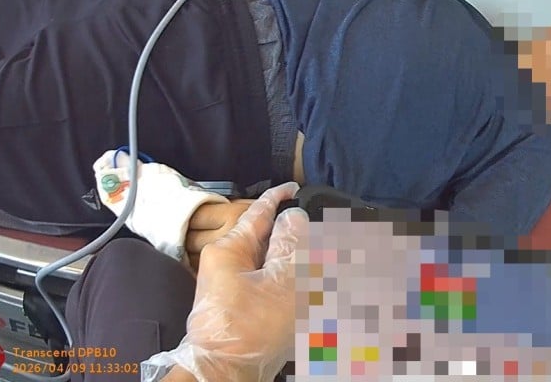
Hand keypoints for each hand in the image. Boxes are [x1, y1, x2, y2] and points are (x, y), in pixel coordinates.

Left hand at [141, 182, 307, 381]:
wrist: (224, 379)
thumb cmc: (249, 331)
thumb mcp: (281, 284)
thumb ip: (293, 246)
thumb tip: (296, 217)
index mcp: (229, 250)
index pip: (258, 212)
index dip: (278, 198)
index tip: (294, 187)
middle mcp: (225, 265)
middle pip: (266, 240)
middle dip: (296, 238)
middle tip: (327, 237)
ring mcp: (230, 289)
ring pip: (270, 265)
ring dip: (296, 265)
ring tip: (325, 267)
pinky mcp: (238, 309)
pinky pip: (267, 287)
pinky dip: (288, 286)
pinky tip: (309, 293)